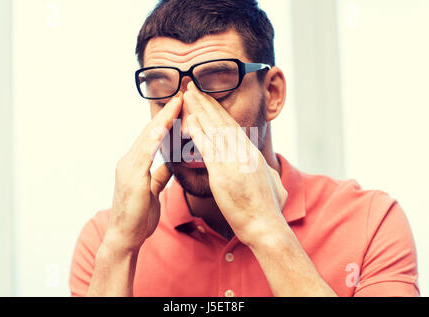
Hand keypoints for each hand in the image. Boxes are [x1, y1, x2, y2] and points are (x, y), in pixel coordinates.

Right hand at [104, 93, 182, 251]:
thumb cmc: (138, 216)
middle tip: (182, 95)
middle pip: (151, 131)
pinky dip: (154, 139)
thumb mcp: (153, 190)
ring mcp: (128, 168)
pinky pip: (144, 154)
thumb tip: (170, 162)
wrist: (124, 238)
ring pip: (148, 137)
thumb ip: (160, 174)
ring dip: (163, 119)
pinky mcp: (131, 178)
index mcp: (136, 163)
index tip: (182, 105)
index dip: (167, 119)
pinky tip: (163, 127)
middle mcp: (129, 161)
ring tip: (177, 103)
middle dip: (167, 112)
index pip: (154, 136)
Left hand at [183, 83, 287, 246]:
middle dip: (207, 103)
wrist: (266, 226)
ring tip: (188, 94)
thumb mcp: (275, 186)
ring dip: (200, 109)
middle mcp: (244, 152)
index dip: (219, 111)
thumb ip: (270, 176)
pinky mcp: (223, 173)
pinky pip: (207, 147)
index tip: (208, 100)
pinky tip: (189, 120)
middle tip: (194, 87)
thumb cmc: (269, 211)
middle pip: (222, 121)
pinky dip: (198, 132)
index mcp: (252, 155)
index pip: (233, 127)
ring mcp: (234, 161)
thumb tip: (272, 173)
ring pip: (214, 129)